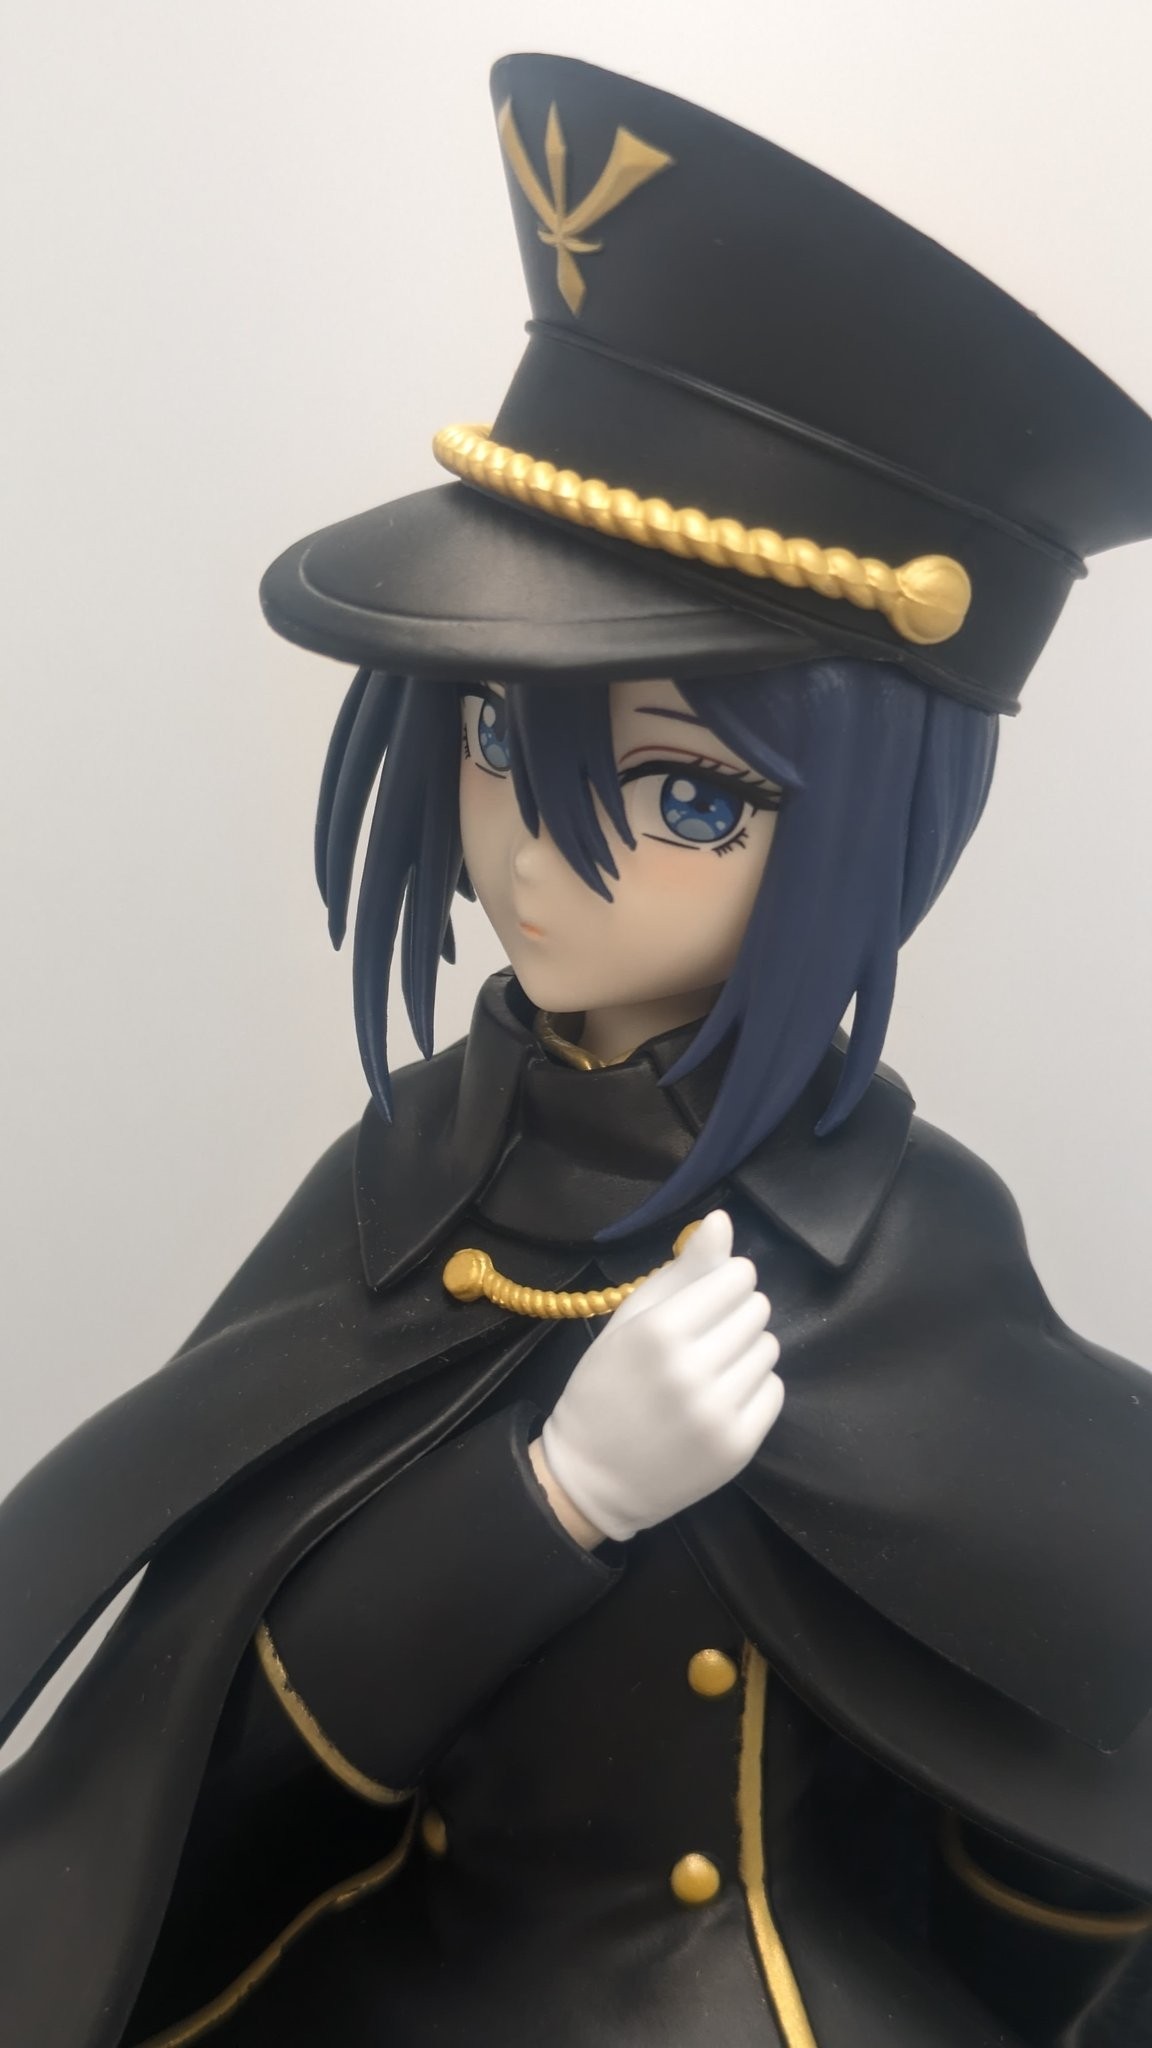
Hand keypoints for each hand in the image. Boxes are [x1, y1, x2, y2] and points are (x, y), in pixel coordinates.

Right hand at [538, 1210, 781, 1543]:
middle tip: (705, 1336)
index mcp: (660, 1332)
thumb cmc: (604, 1388)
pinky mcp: (739, 1446)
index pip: (737, 1277)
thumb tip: (722, 1219)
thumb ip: (681, 1271)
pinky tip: (721, 1396)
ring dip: (746, 1350)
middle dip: (736, 1313)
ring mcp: (718, 1412)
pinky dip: (754, 1388)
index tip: (706, 1296)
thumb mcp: (629, 1321)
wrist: (593, 1477)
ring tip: (712, 1367)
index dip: (725, 1281)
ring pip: (769, 1349)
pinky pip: (774, 1390)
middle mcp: (693, 1370)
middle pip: (757, 1310)